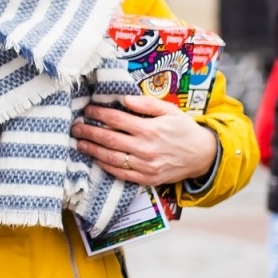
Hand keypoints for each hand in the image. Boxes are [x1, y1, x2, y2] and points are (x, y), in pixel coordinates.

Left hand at [71, 95, 218, 185]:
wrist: (202, 156)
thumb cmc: (184, 130)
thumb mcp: (170, 111)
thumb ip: (146, 104)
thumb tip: (125, 98)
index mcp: (150, 129)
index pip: (116, 120)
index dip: (99, 114)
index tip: (87, 109)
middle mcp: (145, 148)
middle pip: (109, 139)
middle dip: (89, 132)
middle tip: (75, 127)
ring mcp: (145, 166)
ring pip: (111, 158)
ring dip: (92, 150)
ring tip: (79, 143)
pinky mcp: (146, 178)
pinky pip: (121, 173)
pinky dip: (106, 166)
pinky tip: (96, 159)